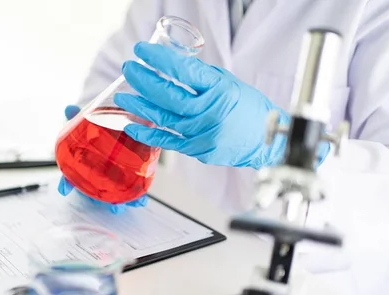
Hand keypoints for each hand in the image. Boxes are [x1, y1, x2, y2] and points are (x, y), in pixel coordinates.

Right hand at [57, 105, 148, 213]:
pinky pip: (131, 190)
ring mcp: (111, 179)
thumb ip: (79, 117)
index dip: (66, 182)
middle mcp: (95, 176)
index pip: (71, 176)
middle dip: (103, 203)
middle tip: (113, 207)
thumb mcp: (88, 121)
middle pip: (96, 193)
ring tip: (135, 204)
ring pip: (114, 195)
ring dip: (124, 203)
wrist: (114, 125)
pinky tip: (142, 198)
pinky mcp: (127, 177)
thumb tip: (69, 108)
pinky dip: (137, 196)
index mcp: (83, 165)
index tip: (64, 189)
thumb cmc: (98, 129)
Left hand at [114, 42, 329, 168]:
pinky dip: (147, 133)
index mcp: (218, 89)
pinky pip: (166, 140)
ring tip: (123, 96)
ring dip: (139, 106)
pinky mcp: (196, 149)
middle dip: (143, 80)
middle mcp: (209, 111)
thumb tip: (172, 67)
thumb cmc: (248, 109)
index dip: (158, 60)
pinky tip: (131, 125)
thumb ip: (200, 77)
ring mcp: (201, 133)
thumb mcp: (228, 83)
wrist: (265, 140)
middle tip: (129, 70)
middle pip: (167, 95)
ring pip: (163, 118)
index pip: (182, 70)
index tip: (142, 51)